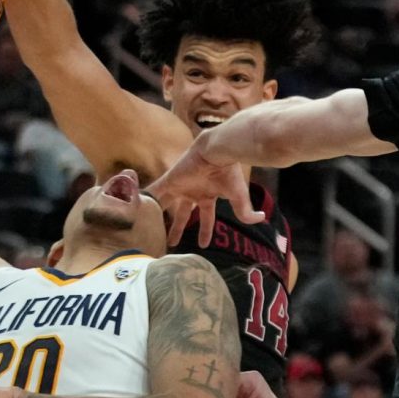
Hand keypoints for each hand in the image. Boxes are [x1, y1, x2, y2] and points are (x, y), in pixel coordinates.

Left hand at [148, 146, 262, 247]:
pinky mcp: (170, 180)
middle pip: (183, 213)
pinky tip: (138, 209)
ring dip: (160, 217)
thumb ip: (245, 211)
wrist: (219, 151)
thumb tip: (261, 219)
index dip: (205, 231)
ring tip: (150, 230)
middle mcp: (194, 191)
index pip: (206, 217)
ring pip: (168, 204)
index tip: (203, 245)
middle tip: (172, 244)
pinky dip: (146, 198)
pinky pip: (156, 191)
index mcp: (209, 195)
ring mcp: (181, 185)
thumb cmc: (230, 172)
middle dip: (178, 228)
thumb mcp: (238, 196)